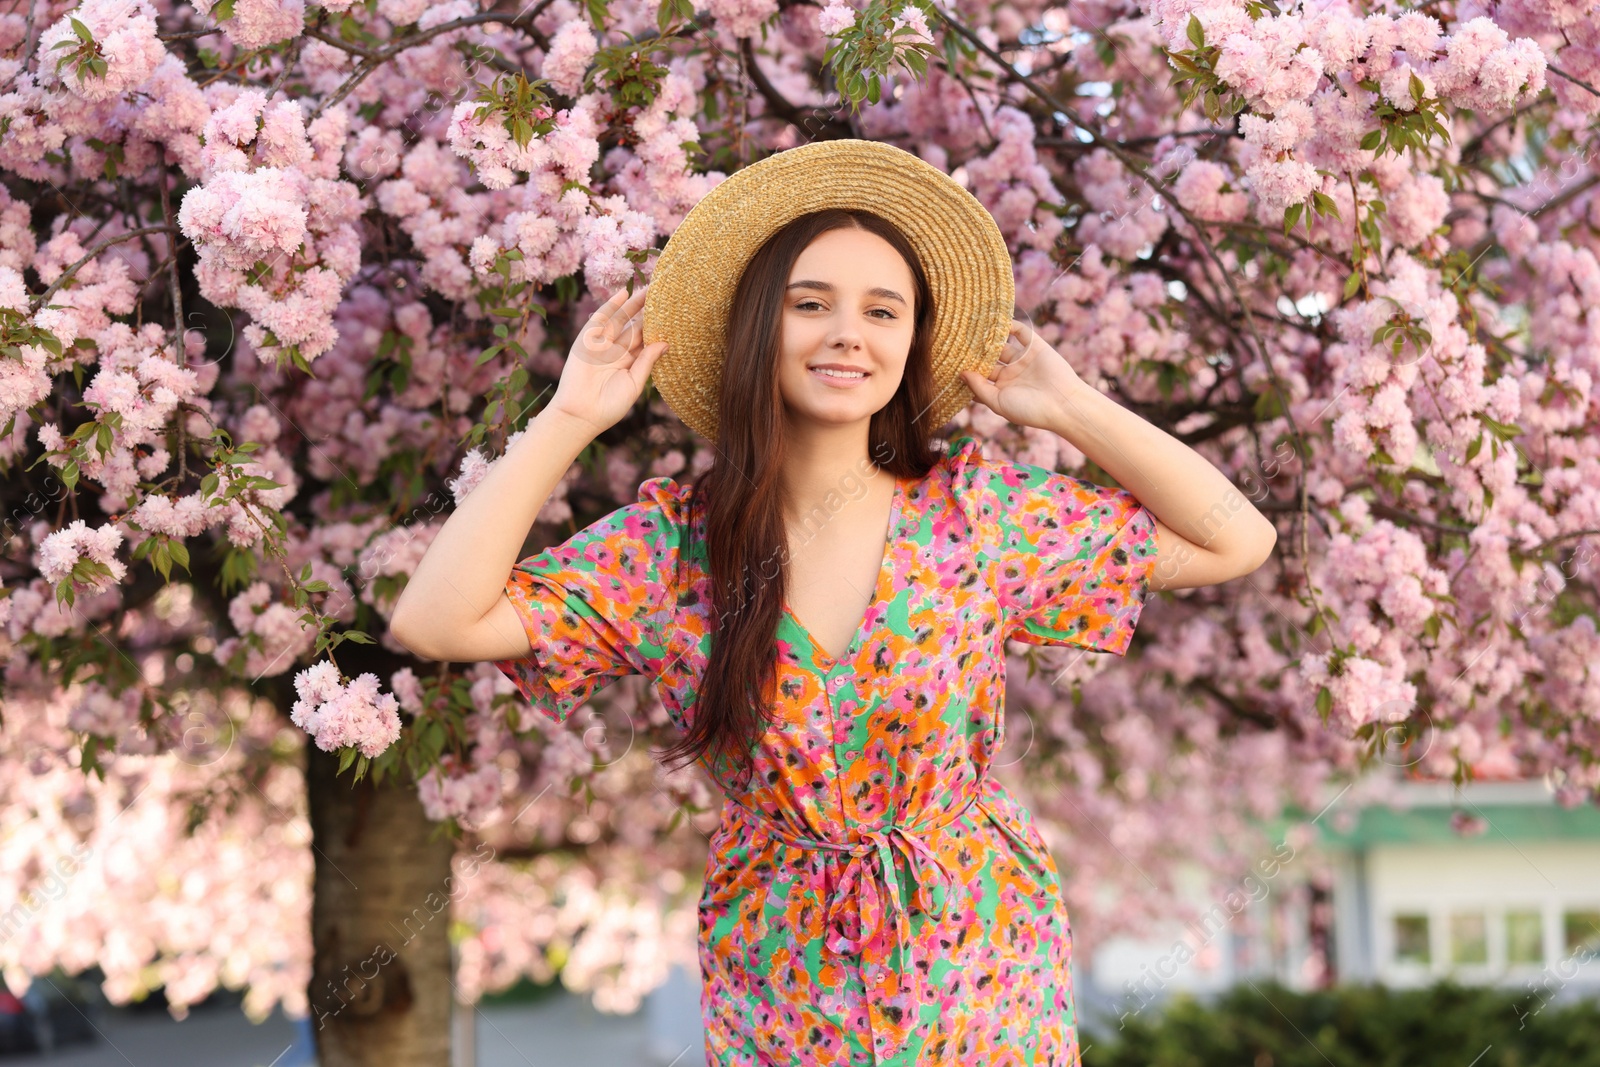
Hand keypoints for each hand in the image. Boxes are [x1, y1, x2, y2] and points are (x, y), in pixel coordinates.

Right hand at [549, 283, 667, 435]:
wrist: (582, 414)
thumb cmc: (610, 406)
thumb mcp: (634, 383)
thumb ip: (647, 361)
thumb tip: (665, 342)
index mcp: (630, 362)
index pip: (647, 339)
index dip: (658, 326)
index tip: (674, 313)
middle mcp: (617, 350)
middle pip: (636, 326)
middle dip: (648, 311)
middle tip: (664, 295)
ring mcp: (602, 344)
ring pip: (621, 319)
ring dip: (633, 304)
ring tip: (649, 289)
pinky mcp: (587, 341)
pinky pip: (600, 320)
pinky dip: (611, 306)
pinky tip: (623, 294)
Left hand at [959, 318, 1088, 430]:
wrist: (1062, 404)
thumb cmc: (1029, 409)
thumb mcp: (998, 402)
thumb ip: (979, 387)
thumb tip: (961, 373)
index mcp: (1001, 389)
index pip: (979, 377)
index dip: (966, 370)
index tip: (949, 362)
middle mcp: (1011, 373)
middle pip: (988, 359)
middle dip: (974, 352)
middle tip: (956, 341)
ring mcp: (1023, 359)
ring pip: (1001, 344)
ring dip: (988, 338)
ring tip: (971, 328)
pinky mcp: (1035, 346)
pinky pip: (1020, 332)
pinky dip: (1008, 325)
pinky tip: (994, 322)